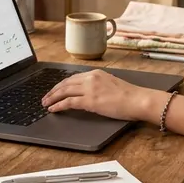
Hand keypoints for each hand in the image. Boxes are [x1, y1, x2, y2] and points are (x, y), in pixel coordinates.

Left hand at [42, 70, 163, 122]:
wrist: (138, 100)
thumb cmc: (130, 96)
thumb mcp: (111, 85)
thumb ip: (98, 86)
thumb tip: (89, 93)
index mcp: (96, 73)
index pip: (73, 78)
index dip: (61, 85)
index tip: (55, 90)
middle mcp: (91, 78)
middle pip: (65, 83)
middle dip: (53, 91)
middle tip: (45, 97)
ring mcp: (90, 89)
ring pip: (64, 91)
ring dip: (52, 98)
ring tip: (45, 104)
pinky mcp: (90, 100)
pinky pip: (69, 102)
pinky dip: (58, 105)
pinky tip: (53, 109)